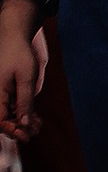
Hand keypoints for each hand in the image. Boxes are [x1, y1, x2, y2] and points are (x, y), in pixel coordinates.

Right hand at [0, 0, 41, 142]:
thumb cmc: (19, 55)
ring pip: (8, 115)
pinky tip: (36, 118)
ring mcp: (1, 94)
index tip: (25, 133)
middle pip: (2, 120)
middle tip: (35, 131)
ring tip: (38, 125)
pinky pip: (12, 108)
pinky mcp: (6, 92)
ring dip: (23, 122)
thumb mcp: (26, 78)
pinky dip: (23, 114)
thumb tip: (23, 122)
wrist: (13, 38)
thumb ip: (25, 100)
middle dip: (18, 128)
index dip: (10, 129)